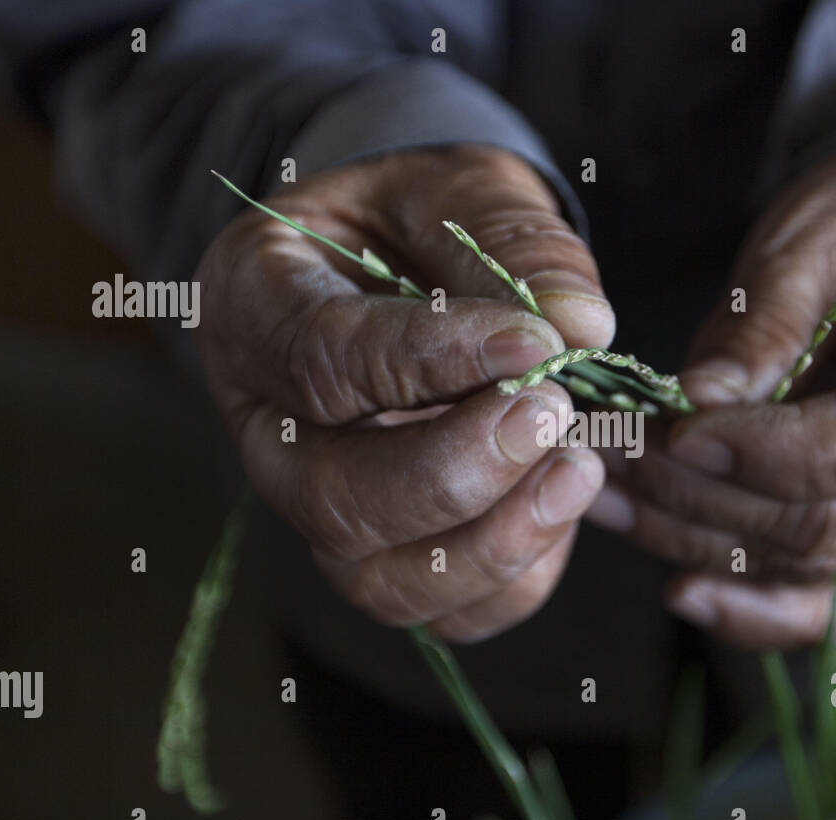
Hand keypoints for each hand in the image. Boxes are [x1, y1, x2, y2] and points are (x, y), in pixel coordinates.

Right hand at [194, 146, 614, 639]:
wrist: (408, 256)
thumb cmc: (422, 215)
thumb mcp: (462, 191)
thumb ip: (516, 248)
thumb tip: (582, 328)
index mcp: (254, 307)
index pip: (321, 360)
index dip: (429, 361)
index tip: (535, 343)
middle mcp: (268, 426)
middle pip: (334, 498)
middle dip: (456, 472)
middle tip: (551, 412)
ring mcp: (321, 503)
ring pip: (382, 580)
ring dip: (493, 541)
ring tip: (578, 466)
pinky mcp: (386, 553)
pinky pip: (443, 612)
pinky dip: (516, 576)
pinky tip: (563, 501)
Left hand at [589, 141, 835, 647]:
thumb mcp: (823, 231)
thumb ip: (770, 317)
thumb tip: (698, 402)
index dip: (779, 452)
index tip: (680, 431)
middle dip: (708, 493)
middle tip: (608, 453)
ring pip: (816, 561)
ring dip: (699, 538)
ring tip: (603, 493)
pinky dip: (758, 611)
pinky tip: (681, 593)